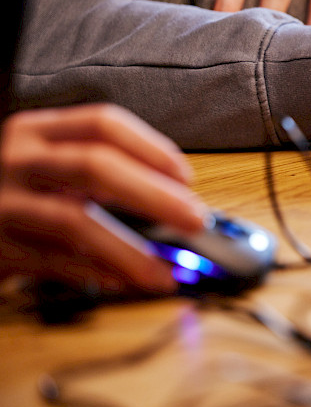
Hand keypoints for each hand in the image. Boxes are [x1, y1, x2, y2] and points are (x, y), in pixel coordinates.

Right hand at [0, 104, 206, 294]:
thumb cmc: (18, 191)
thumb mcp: (51, 165)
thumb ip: (101, 173)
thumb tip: (175, 200)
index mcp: (39, 130)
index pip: (103, 124)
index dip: (151, 148)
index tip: (185, 176)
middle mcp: (18, 159)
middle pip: (95, 166)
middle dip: (153, 195)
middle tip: (194, 220)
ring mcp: (3, 202)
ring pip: (73, 220)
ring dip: (127, 250)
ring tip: (162, 271)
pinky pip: (51, 262)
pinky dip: (93, 274)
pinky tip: (123, 282)